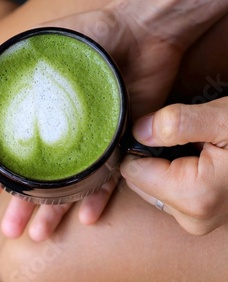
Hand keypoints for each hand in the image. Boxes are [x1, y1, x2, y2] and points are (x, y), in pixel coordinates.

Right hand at [0, 0, 227, 240]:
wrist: (139, 28)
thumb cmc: (88, 34)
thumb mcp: (40, 51)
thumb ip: (11, 79)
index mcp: (37, 112)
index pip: (10, 151)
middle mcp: (61, 130)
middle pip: (38, 175)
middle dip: (22, 205)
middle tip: (10, 231)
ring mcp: (89, 139)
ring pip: (68, 182)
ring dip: (53, 210)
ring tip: (37, 235)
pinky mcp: (120, 141)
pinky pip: (109, 175)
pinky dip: (97, 196)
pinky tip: (85, 217)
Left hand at [121, 97, 227, 234]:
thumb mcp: (224, 118)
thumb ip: (177, 122)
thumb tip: (138, 130)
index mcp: (193, 197)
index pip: (132, 170)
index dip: (138, 143)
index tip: (159, 128)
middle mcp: (192, 218)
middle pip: (140, 180)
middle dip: (152, 155)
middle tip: (184, 138)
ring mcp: (198, 221)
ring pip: (153, 186)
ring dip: (165, 164)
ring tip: (197, 148)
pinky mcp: (202, 217)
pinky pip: (170, 192)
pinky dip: (176, 173)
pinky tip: (199, 159)